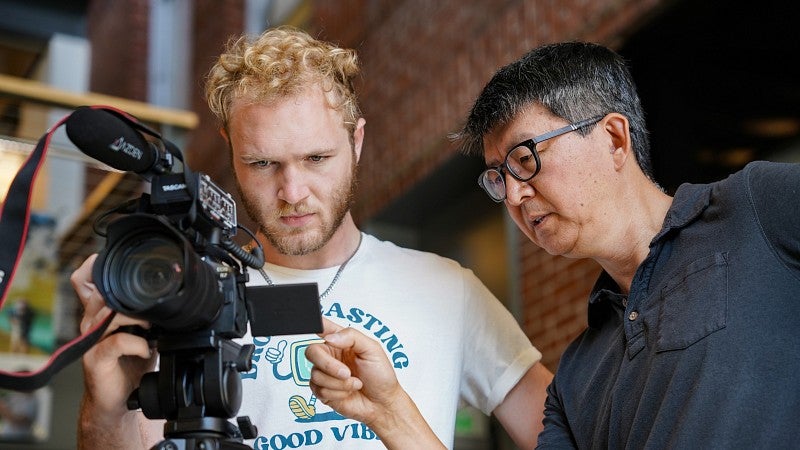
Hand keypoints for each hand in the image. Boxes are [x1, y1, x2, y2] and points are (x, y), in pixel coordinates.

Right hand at [71, 254, 155, 420]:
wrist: (117, 399)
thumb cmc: (129, 363)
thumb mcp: (142, 331)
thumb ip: (147, 311)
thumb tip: (171, 294)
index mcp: (100, 311)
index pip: (86, 279)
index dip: (97, 267)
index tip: (130, 272)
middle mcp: (91, 322)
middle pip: (100, 292)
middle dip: (129, 295)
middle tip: (153, 306)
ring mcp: (91, 340)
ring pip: (108, 313)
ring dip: (136, 317)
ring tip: (152, 327)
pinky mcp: (95, 359)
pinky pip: (115, 342)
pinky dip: (137, 344)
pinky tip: (146, 350)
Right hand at [306, 319, 445, 448]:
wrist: (382, 403)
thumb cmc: (381, 375)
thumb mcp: (372, 349)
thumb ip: (351, 336)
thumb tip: (330, 338)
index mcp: (341, 341)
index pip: (322, 326)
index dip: (314, 324)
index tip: (315, 326)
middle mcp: (331, 356)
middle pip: (311, 351)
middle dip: (328, 364)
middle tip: (346, 372)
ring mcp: (325, 374)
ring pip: (315, 374)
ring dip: (338, 383)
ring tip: (355, 383)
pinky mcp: (323, 391)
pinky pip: (319, 390)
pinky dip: (337, 393)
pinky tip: (348, 392)